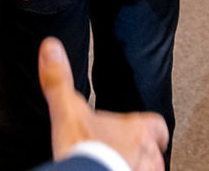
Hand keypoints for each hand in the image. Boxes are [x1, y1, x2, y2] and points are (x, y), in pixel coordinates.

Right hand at [39, 38, 167, 170]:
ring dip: (141, 168)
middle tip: (132, 153)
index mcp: (135, 128)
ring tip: (127, 167)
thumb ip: (59, 80)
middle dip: (146, 151)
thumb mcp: (66, 110)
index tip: (149, 129)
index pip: (156, 124)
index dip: (152, 127)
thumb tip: (51, 49)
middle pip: (156, 151)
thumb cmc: (85, 151)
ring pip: (153, 170)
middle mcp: (145, 152)